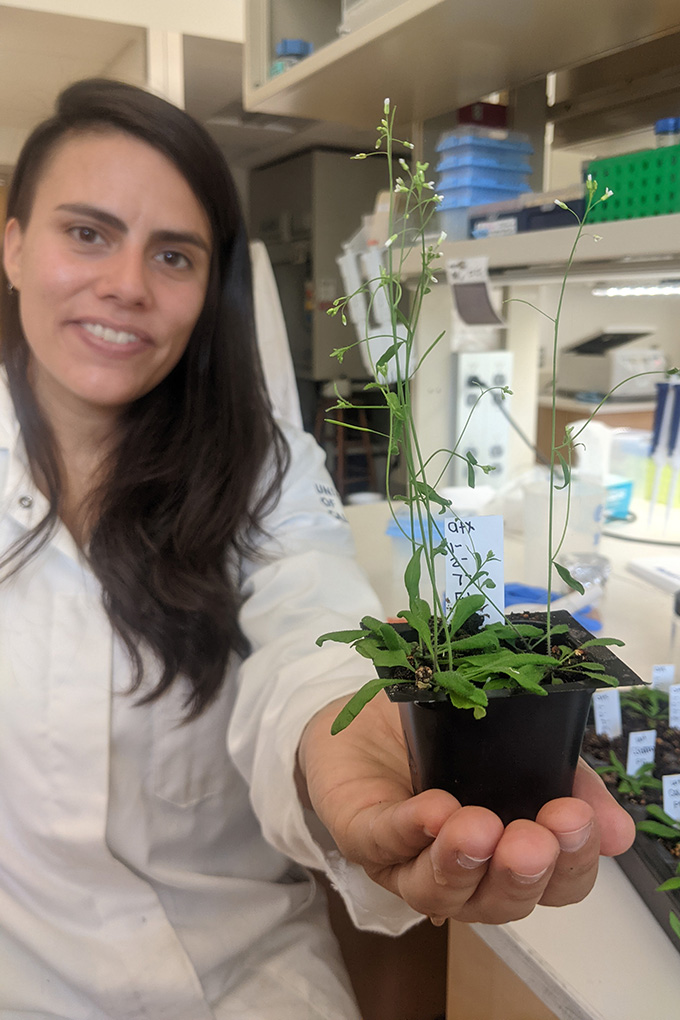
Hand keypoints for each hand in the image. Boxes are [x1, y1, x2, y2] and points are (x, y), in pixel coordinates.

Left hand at [297, 692, 634, 925]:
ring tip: (480, 829)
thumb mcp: (519, 744)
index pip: (553, 886)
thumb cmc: (448, 736)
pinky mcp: (360, 834)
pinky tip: (434, 809)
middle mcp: (460, 874)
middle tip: (532, 841)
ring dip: (462, 863)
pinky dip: (410, 829)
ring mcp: (405, 862)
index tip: (576, 818)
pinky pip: (383, 842)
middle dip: (519, 874)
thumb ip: (567, 780)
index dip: (571, 863)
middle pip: (498, 903)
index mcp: (505, 857)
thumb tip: (620, 833)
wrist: (372, 709)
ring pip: (437, 892)